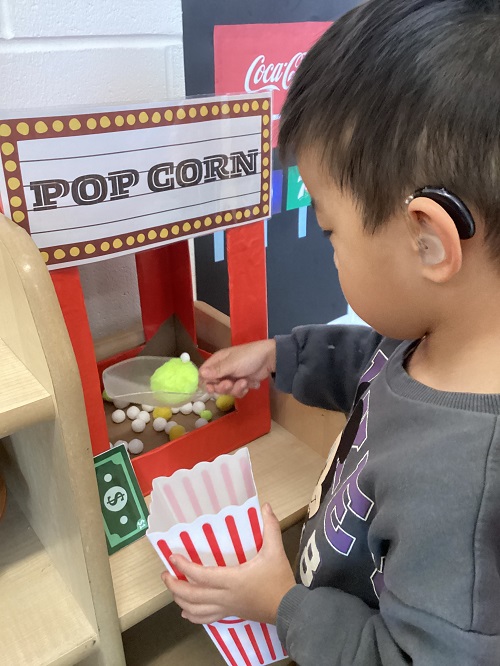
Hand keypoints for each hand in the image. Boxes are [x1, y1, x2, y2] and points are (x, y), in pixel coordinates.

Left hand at [161, 504, 295, 624]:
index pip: (202, 576)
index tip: (172, 558)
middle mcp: (225, 596)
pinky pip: (207, 619)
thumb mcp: (275, 551)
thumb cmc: (279, 580)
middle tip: (165, 575)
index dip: (184, 568)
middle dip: (175, 586)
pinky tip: (186, 612)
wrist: (288, 609)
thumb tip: (265, 506)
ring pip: (196, 610)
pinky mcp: (230, 614)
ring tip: (172, 589)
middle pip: (193, 596)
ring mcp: (227, 608)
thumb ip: (270, 528)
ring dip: (181, 600)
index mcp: (233, 580)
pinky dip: (193, 616)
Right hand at [199, 339, 276, 397]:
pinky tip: (249, 384)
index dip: (206, 382)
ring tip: (244, 382)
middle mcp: (223, 370)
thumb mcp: (232, 364)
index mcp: (217, 361)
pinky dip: (242, 390)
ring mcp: (232, 377)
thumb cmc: (249, 357)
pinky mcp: (241, 384)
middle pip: (214, 385)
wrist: (270, 359)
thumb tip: (200, 374)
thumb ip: (217, 370)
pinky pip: (236, 393)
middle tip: (230, 384)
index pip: (204, 374)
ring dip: (235, 389)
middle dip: (223, 387)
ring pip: (226, 391)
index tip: (212, 387)